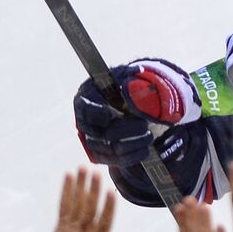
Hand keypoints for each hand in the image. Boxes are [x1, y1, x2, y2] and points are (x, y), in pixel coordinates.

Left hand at [33, 169, 133, 231]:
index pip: (103, 223)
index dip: (108, 208)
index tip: (112, 192)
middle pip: (88, 209)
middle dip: (93, 190)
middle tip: (97, 172)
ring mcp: (70, 229)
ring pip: (76, 204)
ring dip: (80, 185)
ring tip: (84, 167)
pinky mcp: (61, 226)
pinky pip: (63, 206)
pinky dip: (66, 191)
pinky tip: (69, 176)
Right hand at [74, 60, 198, 166]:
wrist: (118, 105)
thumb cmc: (116, 88)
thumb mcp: (121, 76)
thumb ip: (128, 74)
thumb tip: (137, 70)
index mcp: (84, 101)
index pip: (86, 111)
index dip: (98, 114)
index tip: (112, 114)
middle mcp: (84, 123)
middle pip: (101, 133)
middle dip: (125, 130)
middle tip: (143, 125)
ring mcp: (91, 141)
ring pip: (109, 149)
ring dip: (132, 144)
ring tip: (148, 136)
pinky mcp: (101, 155)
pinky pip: (115, 161)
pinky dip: (132, 156)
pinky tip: (145, 149)